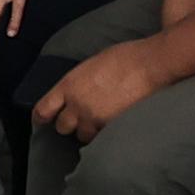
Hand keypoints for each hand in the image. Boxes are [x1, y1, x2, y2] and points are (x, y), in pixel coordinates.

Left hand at [34, 38, 165, 140]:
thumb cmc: (126, 57)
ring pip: (83, 135)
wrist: (152, 64)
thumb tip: (77, 92)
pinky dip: (106, 133)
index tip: (45, 120)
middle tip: (83, 117)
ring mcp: (93, 118)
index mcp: (69, 85)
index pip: (43, 110)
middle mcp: (76, 105)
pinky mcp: (111, 127)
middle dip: (71, 123)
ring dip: (90, 130)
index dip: (43, 117)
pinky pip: (102, 137)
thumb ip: (79, 82)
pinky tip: (115, 123)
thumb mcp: (92, 64)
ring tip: (102, 120)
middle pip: (62, 127)